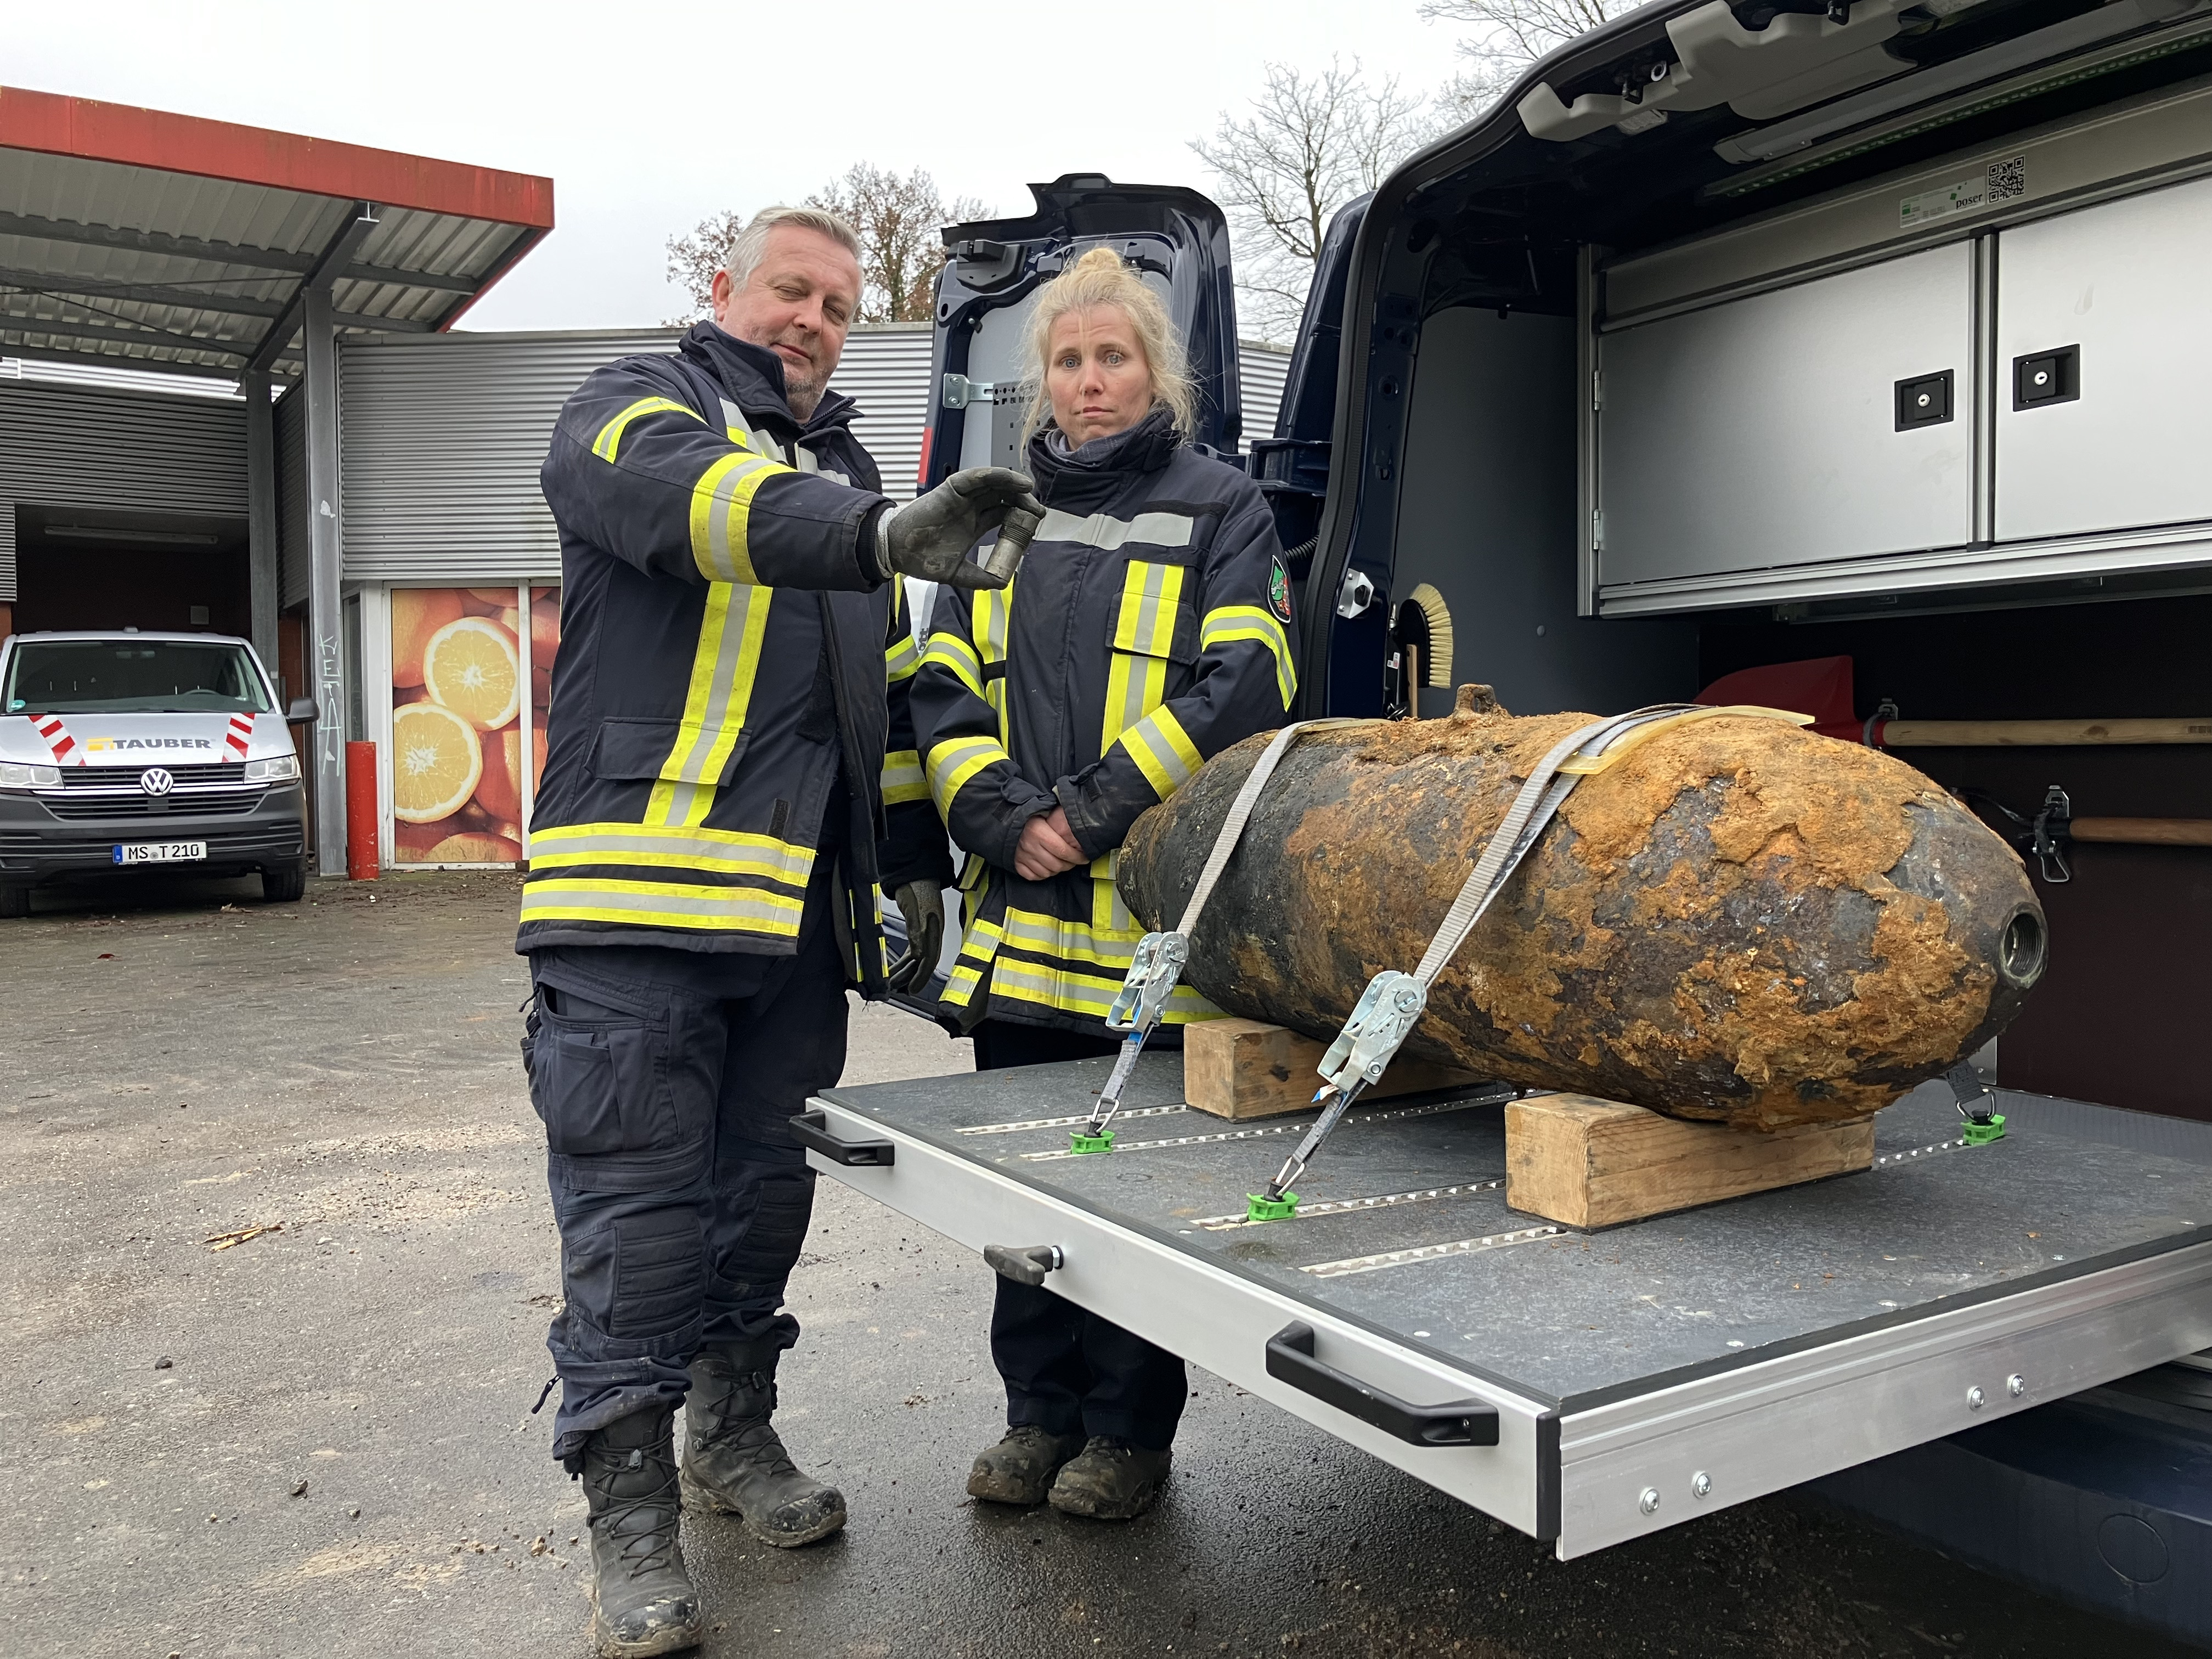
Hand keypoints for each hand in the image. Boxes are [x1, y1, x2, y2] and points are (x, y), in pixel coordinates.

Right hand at [876, 467, 1045, 588]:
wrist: (898, 552)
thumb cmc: (922, 559)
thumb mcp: (958, 574)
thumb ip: (980, 578)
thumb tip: (1002, 583)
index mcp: (974, 524)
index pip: (1005, 515)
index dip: (1021, 518)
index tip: (1035, 525)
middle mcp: (971, 508)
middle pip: (1004, 497)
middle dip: (1023, 501)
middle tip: (1037, 511)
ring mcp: (963, 497)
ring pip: (994, 484)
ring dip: (1014, 485)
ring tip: (1029, 490)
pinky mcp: (952, 488)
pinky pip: (977, 476)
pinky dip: (996, 475)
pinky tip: (1012, 480)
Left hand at [887, 880, 943, 992]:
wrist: (915, 871)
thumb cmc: (917, 887)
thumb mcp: (915, 910)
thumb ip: (918, 933)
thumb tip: (920, 956)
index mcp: (934, 930)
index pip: (929, 960)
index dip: (920, 977)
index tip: (912, 990)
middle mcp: (932, 933)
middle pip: (922, 963)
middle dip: (908, 977)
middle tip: (893, 988)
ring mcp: (926, 932)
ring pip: (916, 959)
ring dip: (903, 971)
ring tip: (890, 981)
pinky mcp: (917, 929)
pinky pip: (912, 951)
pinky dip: (903, 961)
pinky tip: (894, 967)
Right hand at [1013, 807, 1087, 881]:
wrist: (1015, 820)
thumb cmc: (1038, 818)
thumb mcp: (1052, 814)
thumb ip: (1065, 821)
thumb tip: (1084, 826)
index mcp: (1038, 831)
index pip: (1063, 851)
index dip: (1077, 857)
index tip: (1084, 857)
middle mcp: (1029, 844)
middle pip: (1056, 865)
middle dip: (1069, 865)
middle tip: (1074, 860)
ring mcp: (1022, 855)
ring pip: (1047, 873)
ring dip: (1057, 870)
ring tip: (1061, 862)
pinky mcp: (1017, 863)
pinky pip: (1034, 876)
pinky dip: (1042, 874)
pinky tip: (1047, 866)